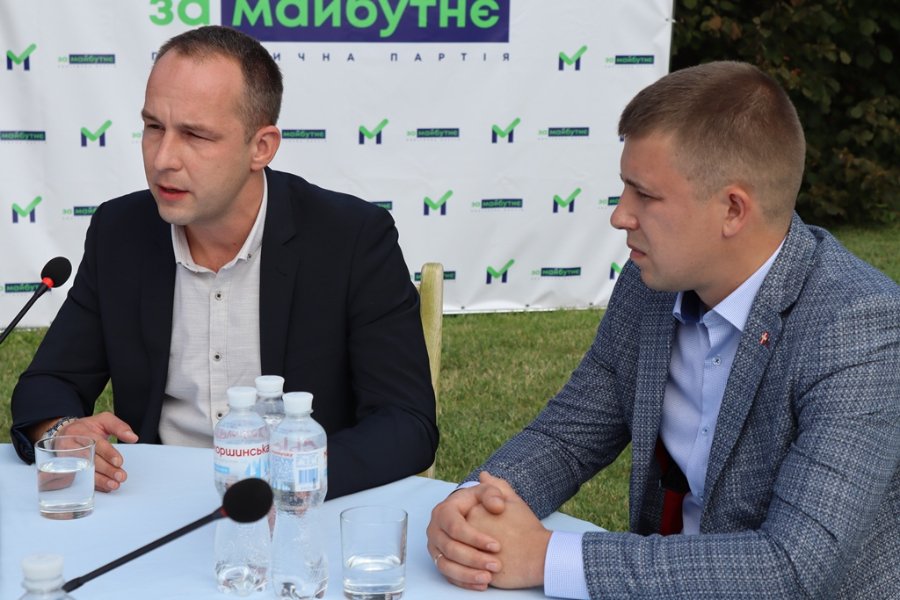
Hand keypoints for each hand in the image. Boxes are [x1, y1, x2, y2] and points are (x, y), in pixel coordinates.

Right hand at [57, 412, 137, 491]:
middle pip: (90, 459)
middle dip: (106, 469)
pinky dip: (93, 484)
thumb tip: (133, 437)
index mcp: (81, 431)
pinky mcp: (66, 469)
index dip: (108, 453)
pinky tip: (104, 487)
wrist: (63, 433)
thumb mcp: (103, 420)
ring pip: (84, 471)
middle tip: (120, 476)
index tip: (119, 462)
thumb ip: (119, 427)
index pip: (96, 443)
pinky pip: (79, 478)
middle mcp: (71, 445)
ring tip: (114, 484)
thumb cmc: (87, 428)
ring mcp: (66, 458)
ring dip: (100, 480)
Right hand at [426, 471, 507, 589]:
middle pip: (450, 548)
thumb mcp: (487, 492)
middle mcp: (435, 529)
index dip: (475, 538)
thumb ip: (494, 493)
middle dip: (474, 559)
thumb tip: (497, 505)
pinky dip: (464, 582)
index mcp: (444, 511)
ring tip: (488, 578)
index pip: (456, 527)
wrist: (470, 513)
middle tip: (496, 565)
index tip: (497, 546)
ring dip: (467, 574)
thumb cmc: (479, 502)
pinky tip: (481, 584)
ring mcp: (435, 547)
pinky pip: (447, 576)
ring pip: (446, 565)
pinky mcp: (439, 560)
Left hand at [465, 473, 550, 588]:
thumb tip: (483, 476)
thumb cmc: (527, 528)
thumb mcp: (513, 502)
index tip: (498, 531)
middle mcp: (466, 529)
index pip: (464, 518)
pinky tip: (488, 574)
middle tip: (497, 547)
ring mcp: (468, 550)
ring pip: (460, 558)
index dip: (481, 526)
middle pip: (459, 538)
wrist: (539, 556)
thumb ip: (496, 488)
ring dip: (473, 562)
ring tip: (494, 562)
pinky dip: (471, 577)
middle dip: (474, 545)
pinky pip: (463, 575)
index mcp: (472, 510)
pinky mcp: (472, 570)